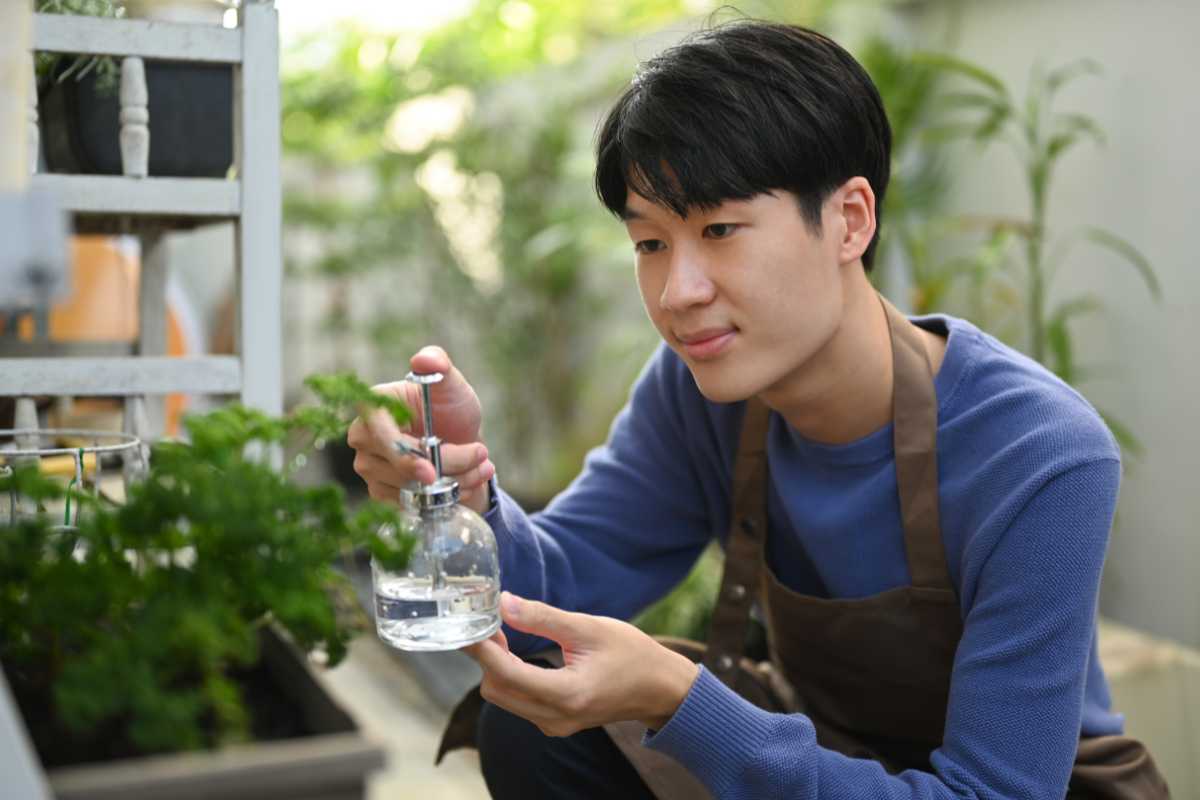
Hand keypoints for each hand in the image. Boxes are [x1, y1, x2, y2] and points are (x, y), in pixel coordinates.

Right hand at [346, 346, 494, 513]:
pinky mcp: (383, 493)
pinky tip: (470, 479)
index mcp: (372, 406)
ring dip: (455, 480)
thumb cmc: (449, 408)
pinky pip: (414, 504)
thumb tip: (424, 359)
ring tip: (481, 464)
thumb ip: (439, 366)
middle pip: (400, 466)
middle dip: (448, 464)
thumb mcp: (451, 384)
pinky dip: (449, 496)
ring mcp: (370, 468)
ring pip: (411, 488)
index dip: (401, 454)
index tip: (431, 471)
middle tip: (481, 453)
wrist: (460, 440)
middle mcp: (363, 439)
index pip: (376, 432)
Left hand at [464, 592, 699, 735]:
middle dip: (485, 657)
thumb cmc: (632, 654)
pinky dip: (509, 678)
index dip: (481, 648)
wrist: (660, 689)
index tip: (467, 625)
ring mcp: (554, 725)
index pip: (505, 674)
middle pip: (496, 690)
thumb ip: (544, 618)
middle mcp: (555, 717)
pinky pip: (517, 702)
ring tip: (500, 634)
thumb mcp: (589, 628)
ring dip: (495, 668)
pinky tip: (514, 653)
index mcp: (567, 694)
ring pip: (503, 698)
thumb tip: (504, 603)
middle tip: (488, 623)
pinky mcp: (555, 723)